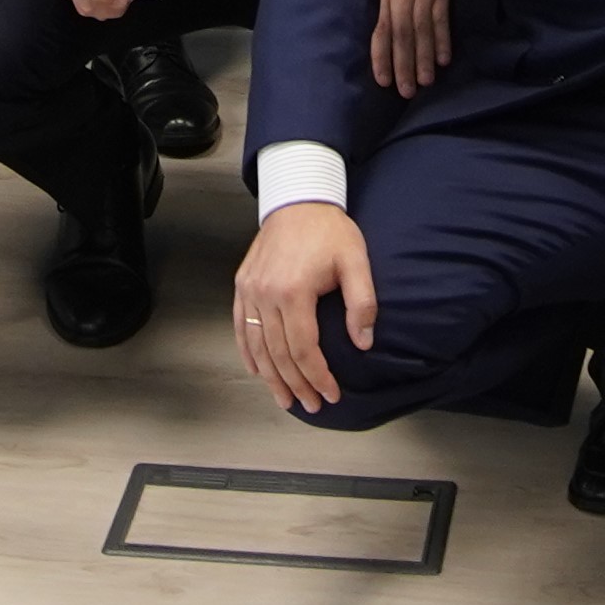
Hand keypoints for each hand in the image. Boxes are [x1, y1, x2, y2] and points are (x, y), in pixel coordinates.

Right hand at [234, 200, 374, 414]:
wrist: (297, 199)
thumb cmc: (329, 231)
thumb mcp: (356, 262)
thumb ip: (362, 304)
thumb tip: (363, 343)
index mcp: (294, 291)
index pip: (304, 349)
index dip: (318, 376)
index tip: (331, 394)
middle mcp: (266, 294)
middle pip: (278, 354)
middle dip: (296, 385)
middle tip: (312, 406)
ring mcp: (250, 290)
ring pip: (257, 346)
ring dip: (271, 377)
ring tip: (285, 400)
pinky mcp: (242, 285)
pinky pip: (241, 326)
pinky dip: (248, 352)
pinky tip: (257, 371)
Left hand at [370, 0, 450, 91]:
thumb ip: (386, 17)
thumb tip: (385, 52)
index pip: (382, 32)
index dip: (382, 57)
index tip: (384, 81)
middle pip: (402, 36)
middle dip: (404, 65)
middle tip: (406, 91)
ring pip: (422, 32)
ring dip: (424, 58)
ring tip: (425, 82)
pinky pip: (441, 22)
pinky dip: (442, 41)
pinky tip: (443, 60)